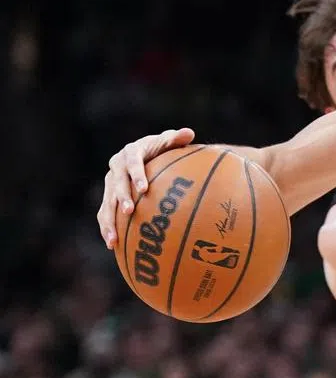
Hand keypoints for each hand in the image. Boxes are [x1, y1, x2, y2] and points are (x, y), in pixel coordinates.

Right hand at [97, 127, 195, 246]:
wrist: (145, 154)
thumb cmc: (161, 149)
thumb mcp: (169, 142)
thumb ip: (177, 139)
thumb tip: (188, 132)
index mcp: (130, 153)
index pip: (132, 162)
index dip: (136, 175)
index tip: (143, 189)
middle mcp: (116, 167)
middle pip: (116, 183)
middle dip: (121, 197)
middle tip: (130, 211)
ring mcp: (110, 183)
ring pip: (107, 202)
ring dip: (109, 220)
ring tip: (114, 239)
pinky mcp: (108, 196)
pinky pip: (105, 213)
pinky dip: (107, 228)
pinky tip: (114, 245)